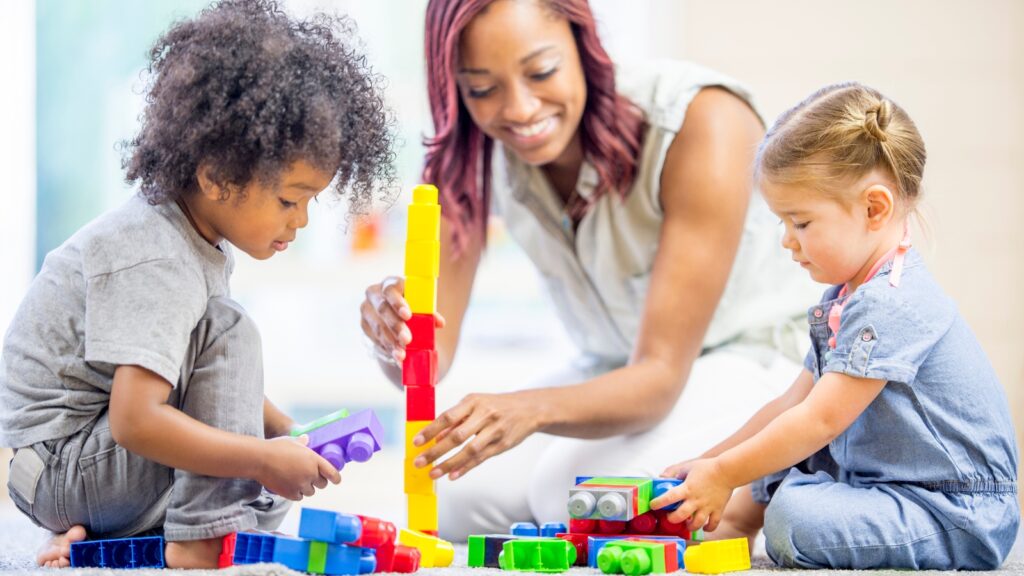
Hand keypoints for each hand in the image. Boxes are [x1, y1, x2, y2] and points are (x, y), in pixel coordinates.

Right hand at [256, 435, 340, 499]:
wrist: (259, 459)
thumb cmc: (275, 447)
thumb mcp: (292, 441)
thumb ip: (302, 443)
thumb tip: (306, 439)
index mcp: (314, 460)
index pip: (332, 473)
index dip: (336, 478)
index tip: (336, 480)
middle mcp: (310, 473)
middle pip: (322, 484)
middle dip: (318, 481)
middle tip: (310, 476)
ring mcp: (301, 485)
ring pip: (310, 491)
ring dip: (307, 488)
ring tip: (297, 480)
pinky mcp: (290, 493)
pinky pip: (299, 497)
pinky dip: (297, 493)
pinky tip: (290, 486)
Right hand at [360, 276, 445, 362]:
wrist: (394, 311)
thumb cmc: (411, 304)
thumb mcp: (420, 304)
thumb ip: (429, 312)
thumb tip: (440, 323)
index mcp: (390, 283)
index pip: (390, 290)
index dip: (398, 303)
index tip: (408, 316)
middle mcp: (374, 294)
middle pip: (383, 310)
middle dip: (396, 327)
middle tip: (407, 340)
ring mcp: (367, 309)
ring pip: (377, 327)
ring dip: (391, 342)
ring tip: (401, 355)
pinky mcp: (364, 324)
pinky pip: (374, 338)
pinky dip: (386, 348)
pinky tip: (395, 355)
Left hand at [412, 391, 542, 479]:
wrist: (528, 409)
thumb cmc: (496, 405)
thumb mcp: (475, 404)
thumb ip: (456, 420)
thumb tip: (435, 437)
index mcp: (474, 401)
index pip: (447, 417)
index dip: (430, 430)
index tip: (417, 442)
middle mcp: (485, 415)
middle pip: (457, 436)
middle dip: (436, 451)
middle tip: (419, 462)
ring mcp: (495, 431)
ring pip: (469, 450)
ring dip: (449, 464)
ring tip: (433, 473)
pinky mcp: (502, 445)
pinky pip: (481, 458)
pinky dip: (465, 468)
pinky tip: (452, 475)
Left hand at [649, 458, 732, 531]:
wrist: (728, 471)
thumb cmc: (707, 467)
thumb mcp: (687, 466)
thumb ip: (673, 472)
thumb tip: (661, 477)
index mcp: (687, 488)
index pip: (669, 497)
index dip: (659, 503)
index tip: (653, 505)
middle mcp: (696, 500)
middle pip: (681, 515)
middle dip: (672, 519)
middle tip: (670, 517)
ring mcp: (707, 507)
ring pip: (696, 524)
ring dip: (689, 526)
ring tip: (686, 523)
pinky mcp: (718, 510)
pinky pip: (713, 524)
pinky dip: (708, 528)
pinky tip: (703, 527)